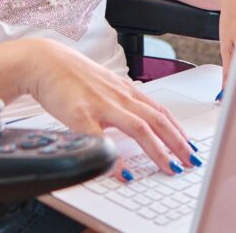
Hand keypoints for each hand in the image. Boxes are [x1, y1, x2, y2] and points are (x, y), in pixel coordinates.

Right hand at [19, 38, 200, 180]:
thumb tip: (137, 119)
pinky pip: (102, 140)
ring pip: (139, 128)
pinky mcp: (80, 115)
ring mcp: (102, 105)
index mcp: (126, 90)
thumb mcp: (104, 85)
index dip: (179, 130)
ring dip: (159, 150)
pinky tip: (124, 173)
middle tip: (192, 161)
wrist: (44, 61)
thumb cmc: (71, 75)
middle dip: (178, 142)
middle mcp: (119, 96)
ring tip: (171, 168)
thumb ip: (121, 101)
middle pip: (158, 120)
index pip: (161, 111)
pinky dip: (115, 159)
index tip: (190, 146)